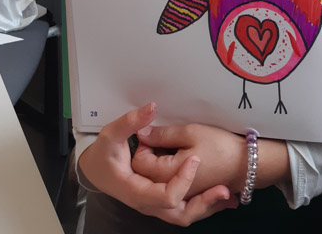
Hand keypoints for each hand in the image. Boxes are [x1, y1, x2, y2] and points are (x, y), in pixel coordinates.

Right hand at [79, 104, 237, 224]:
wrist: (94, 170)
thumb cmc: (103, 153)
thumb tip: (151, 107)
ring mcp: (154, 205)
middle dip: (203, 203)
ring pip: (184, 215)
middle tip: (223, 189)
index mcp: (135, 190)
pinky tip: (222, 197)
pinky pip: (184, 210)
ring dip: (206, 206)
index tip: (194, 159)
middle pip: (179, 213)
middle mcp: (146, 203)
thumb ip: (131, 121)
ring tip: (227, 195)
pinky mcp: (160, 201)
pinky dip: (202, 205)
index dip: (182, 180)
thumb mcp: (112, 133)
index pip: (164, 196)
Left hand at [132, 123, 246, 197]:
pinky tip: (179, 166)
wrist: (247, 164)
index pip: (141, 162)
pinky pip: (173, 193)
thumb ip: (163, 134)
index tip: (154, 132)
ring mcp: (182, 198)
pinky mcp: (191, 198)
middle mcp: (171, 191)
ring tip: (168, 150)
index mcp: (168, 175)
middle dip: (150, 156)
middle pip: (147, 176)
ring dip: (158, 168)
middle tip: (161, 139)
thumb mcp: (190, 132)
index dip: (144, 144)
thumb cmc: (220, 147)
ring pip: (158, 186)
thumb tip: (142, 133)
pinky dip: (171, 179)